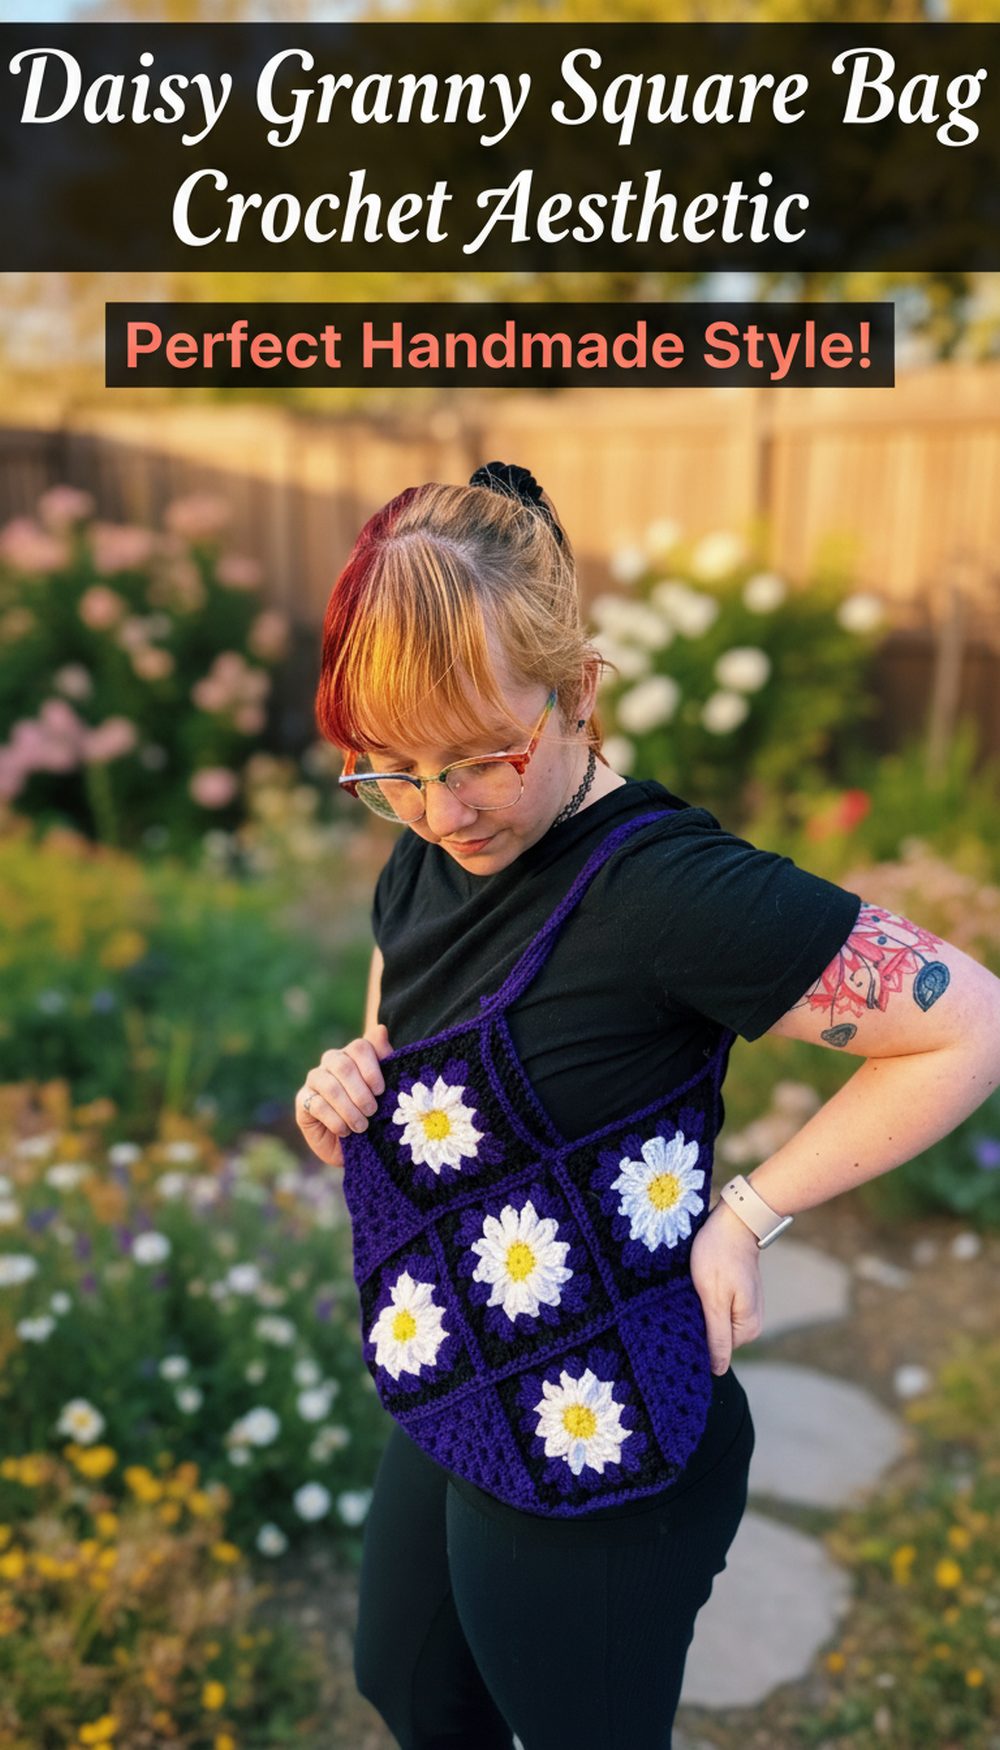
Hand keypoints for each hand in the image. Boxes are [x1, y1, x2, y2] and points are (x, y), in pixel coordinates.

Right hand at [295, 1023, 392, 1169]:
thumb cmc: (374, 1115)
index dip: (371, 1068)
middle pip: (343, 1065)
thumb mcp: (386, 1091)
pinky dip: (335, 1120)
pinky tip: (345, 1131)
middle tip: (372, 1111)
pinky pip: (317, 1105)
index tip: (381, 1091)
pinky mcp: (303, 1100)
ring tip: (362, 1126)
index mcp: (354, 1054)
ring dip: (349, 1109)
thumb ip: (385, 1060)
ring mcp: (315, 1079)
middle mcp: (332, 1061)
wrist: (356, 1147)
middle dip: (360, 1092)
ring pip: (330, 1086)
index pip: (360, 1047)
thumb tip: (381, 1029)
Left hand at [689, 1197, 764, 1374]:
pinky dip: (704, 1301)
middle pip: (715, 1337)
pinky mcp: (738, 1295)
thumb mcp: (714, 1298)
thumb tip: (719, 1371)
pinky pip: (718, 1309)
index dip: (695, 1338)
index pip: (715, 1351)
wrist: (733, 1221)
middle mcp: (751, 1322)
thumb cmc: (719, 1255)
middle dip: (697, 1323)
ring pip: (714, 1322)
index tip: (681, 1321)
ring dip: (699, 1310)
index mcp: (747, 1328)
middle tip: (684, 1301)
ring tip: (689, 1292)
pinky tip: (697, 1287)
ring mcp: (746, 1308)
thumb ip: (717, 1336)